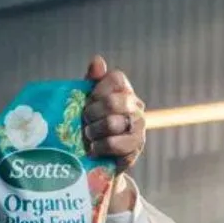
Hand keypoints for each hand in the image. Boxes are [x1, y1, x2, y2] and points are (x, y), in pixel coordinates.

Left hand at [83, 55, 146, 179]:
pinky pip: (114, 143)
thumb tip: (98, 60)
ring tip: (88, 137)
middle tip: (85, 122)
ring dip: (93, 131)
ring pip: (112, 123)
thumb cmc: (91, 126)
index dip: (98, 90)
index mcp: (125, 91)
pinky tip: (93, 150)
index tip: (88, 102)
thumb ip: (92, 81)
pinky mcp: (136, 147)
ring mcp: (139, 127)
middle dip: (92, 113)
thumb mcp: (87, 102)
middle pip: (113, 101)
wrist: (98, 162)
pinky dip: (99, 147)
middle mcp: (136, 106)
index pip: (116, 79)